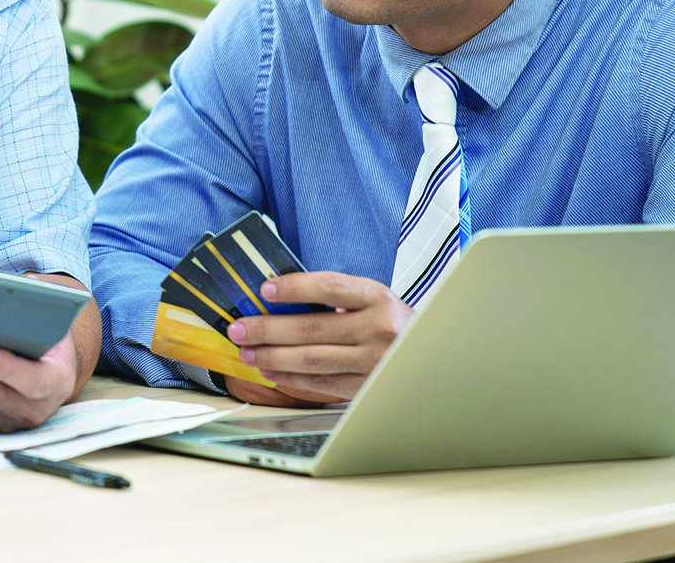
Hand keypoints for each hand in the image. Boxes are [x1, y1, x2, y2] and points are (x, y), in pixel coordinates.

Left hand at [224, 271, 413, 402]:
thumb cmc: (392, 323)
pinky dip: (292, 379)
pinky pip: (322, 384)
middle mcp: (378, 328)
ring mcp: (374, 361)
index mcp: (377, 297)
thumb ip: (336, 299)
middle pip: (312, 328)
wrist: (435, 357)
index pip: (329, 287)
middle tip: (239, 329)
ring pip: (312, 359)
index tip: (264, 289)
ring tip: (248, 353)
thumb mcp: (372, 300)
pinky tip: (271, 373)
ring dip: (273, 357)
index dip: (294, 288)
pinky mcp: (368, 387)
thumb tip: (278, 300)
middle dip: (267, 329)